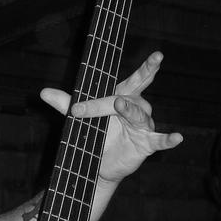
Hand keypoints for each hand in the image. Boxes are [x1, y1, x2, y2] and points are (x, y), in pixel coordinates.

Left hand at [40, 51, 181, 183]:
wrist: (98, 164)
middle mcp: (135, 107)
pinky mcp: (147, 143)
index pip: (116, 87)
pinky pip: (160, 140)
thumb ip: (65, 105)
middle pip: (136, 90)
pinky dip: (169, 139)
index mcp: (120, 96)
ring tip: (121, 107)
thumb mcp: (79, 119)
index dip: (94, 100)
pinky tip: (178, 137)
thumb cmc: (94, 135)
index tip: (75, 109)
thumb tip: (42, 92)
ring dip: (131, 112)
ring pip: (140, 114)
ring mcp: (143, 125)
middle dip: (148, 71)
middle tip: (157, 56)